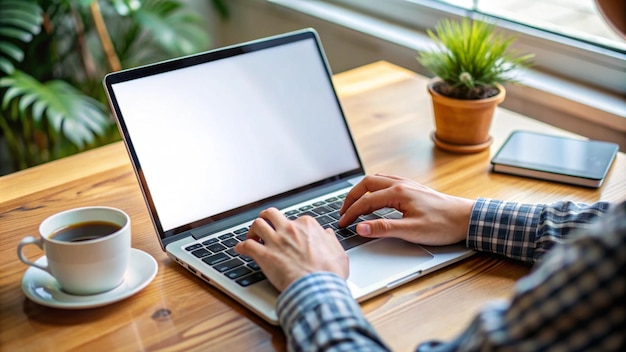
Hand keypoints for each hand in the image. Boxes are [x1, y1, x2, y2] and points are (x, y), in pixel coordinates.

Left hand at [234, 208, 348, 291]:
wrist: (318, 287)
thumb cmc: (329, 273)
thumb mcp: (338, 253)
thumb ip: (331, 240)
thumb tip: (327, 234)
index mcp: (307, 225)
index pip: (295, 219)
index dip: (290, 227)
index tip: (288, 234)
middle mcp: (290, 229)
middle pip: (271, 214)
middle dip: (266, 218)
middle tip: (264, 225)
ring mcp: (276, 241)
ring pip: (257, 225)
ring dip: (252, 230)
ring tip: (251, 236)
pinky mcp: (265, 255)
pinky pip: (247, 245)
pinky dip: (241, 247)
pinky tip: (240, 249)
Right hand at [338, 174, 474, 245]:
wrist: (466, 218)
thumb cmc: (442, 225)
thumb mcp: (411, 231)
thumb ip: (383, 228)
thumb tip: (360, 227)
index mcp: (398, 192)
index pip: (366, 201)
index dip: (351, 213)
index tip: (342, 223)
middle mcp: (401, 184)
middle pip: (367, 183)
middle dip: (351, 197)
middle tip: (343, 211)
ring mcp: (407, 184)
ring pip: (376, 180)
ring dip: (362, 190)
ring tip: (354, 203)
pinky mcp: (412, 188)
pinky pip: (386, 181)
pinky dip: (373, 188)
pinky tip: (375, 197)